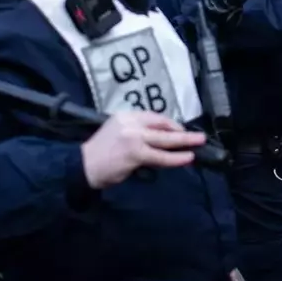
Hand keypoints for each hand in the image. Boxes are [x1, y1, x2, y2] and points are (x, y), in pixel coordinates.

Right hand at [81, 112, 203, 188]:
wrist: (81, 165)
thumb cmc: (101, 152)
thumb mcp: (118, 132)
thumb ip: (138, 132)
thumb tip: (163, 139)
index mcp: (127, 115)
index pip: (155, 117)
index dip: (171, 125)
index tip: (181, 131)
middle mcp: (131, 122)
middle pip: (163, 126)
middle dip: (183, 132)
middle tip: (199, 136)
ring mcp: (134, 137)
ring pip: (165, 140)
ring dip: (184, 142)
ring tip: (199, 144)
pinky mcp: (136, 153)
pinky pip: (161, 156)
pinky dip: (175, 158)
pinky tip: (186, 158)